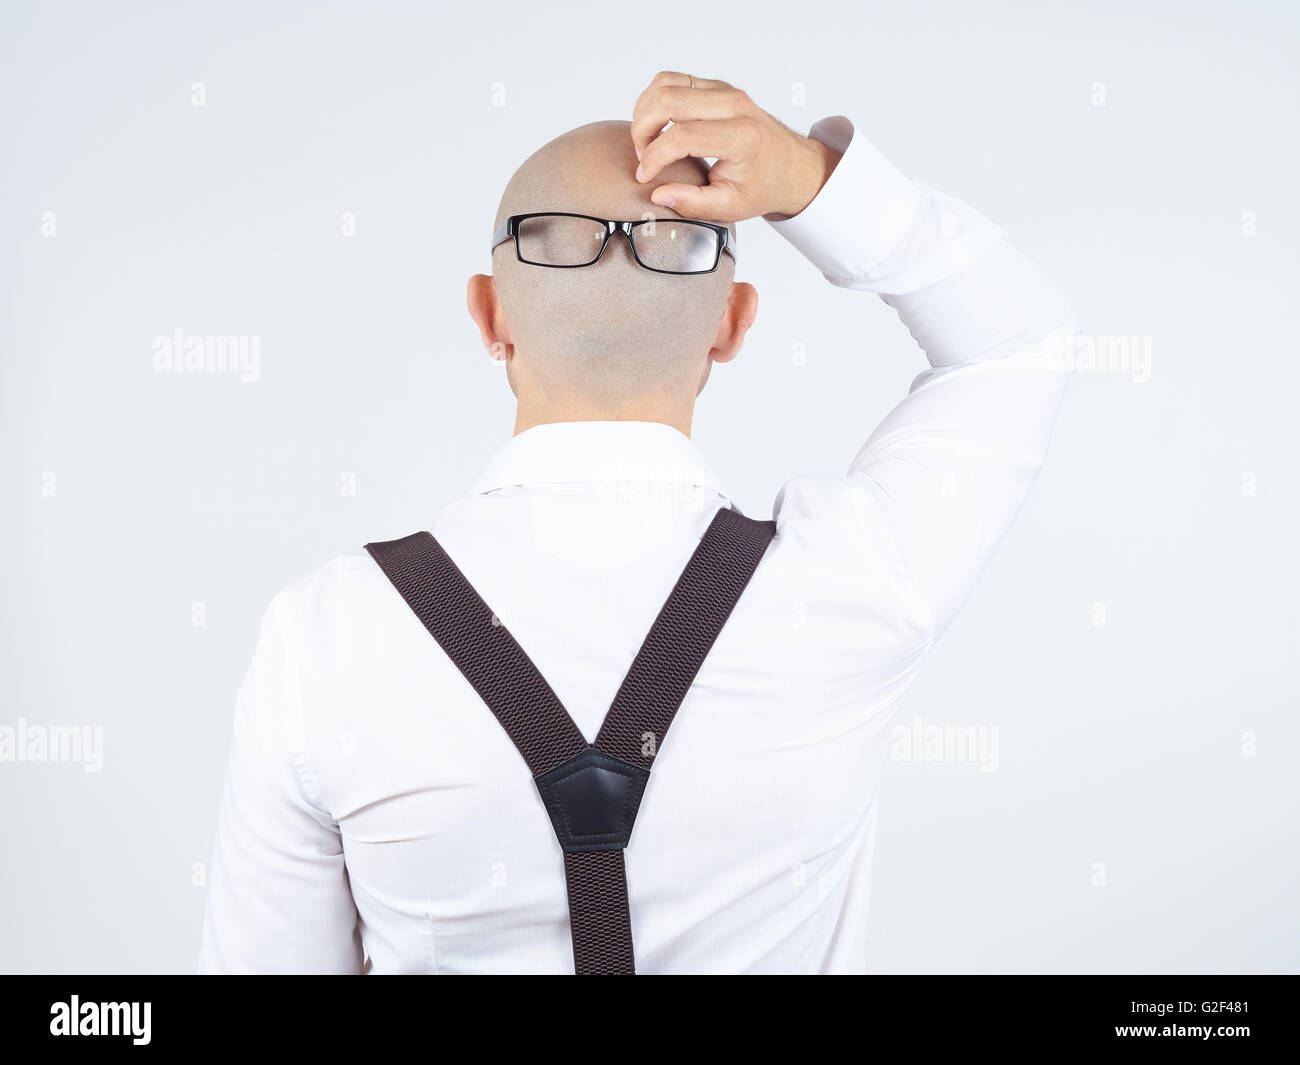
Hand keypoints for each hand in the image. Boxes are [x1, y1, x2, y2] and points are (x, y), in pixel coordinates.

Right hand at [630, 71, 841, 223]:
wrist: (791, 166)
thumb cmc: (763, 186)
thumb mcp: (731, 206)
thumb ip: (694, 203)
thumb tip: (659, 194)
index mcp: (741, 137)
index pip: (683, 136)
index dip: (655, 158)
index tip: (645, 176)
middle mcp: (733, 105)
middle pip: (669, 100)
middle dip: (643, 129)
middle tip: (642, 156)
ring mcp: (724, 90)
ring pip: (666, 83)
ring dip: (645, 111)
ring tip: (647, 141)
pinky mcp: (716, 86)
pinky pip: (674, 81)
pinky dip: (655, 100)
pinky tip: (656, 126)